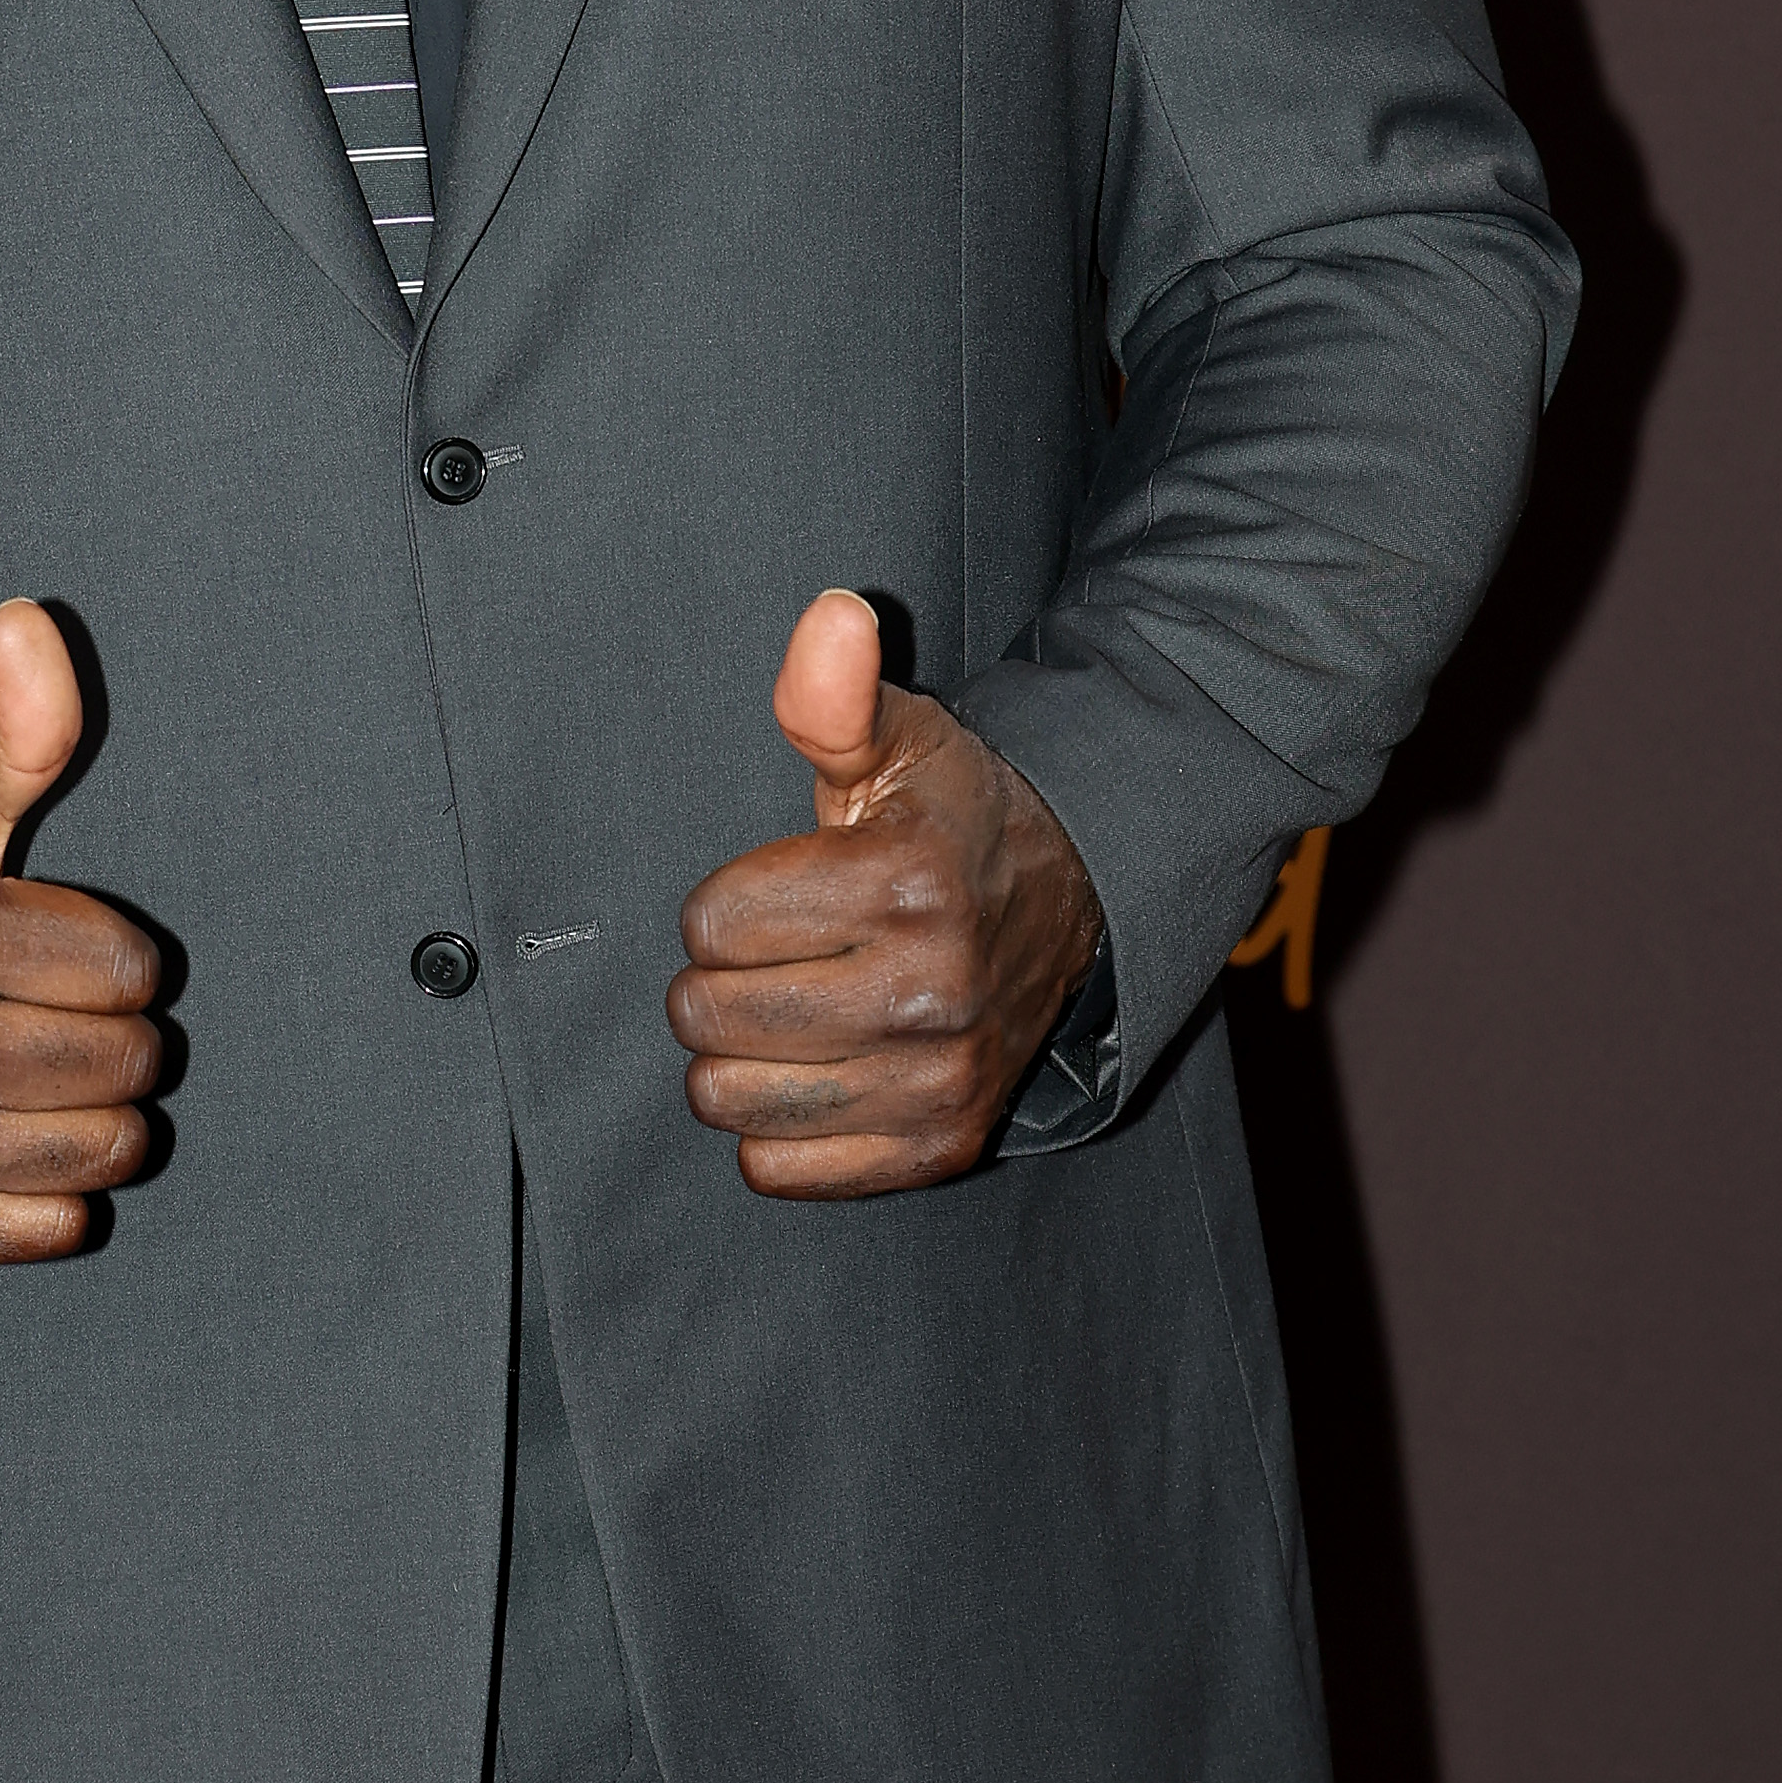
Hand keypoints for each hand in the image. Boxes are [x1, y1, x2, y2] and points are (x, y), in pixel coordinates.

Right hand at [0, 599, 161, 1263]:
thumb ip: (16, 720)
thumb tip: (34, 620)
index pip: (133, 969)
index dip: (112, 953)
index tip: (55, 945)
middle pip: (127, 1063)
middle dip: (115, 1034)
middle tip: (52, 1011)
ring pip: (100, 1151)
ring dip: (95, 1114)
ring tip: (41, 1075)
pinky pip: (44, 1230)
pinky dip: (51, 1199)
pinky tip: (13, 1140)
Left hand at [667, 590, 1103, 1198]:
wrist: (1073, 910)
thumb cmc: (950, 819)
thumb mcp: (898, 743)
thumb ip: (835, 695)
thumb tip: (830, 614)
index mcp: (907, 886)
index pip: (710, 925)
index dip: (723, 904)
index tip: (774, 893)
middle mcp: (930, 993)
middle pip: (709, 1016)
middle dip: (716, 980)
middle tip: (771, 956)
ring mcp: (938, 1081)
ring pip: (730, 1101)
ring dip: (735, 1059)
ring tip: (784, 1014)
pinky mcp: (938, 1148)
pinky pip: (779, 1169)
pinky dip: (773, 1130)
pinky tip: (813, 1072)